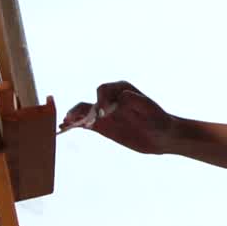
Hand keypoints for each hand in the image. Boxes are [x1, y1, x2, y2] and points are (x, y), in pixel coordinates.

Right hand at [61, 81, 175, 154]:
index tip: (103, 113)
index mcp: (121, 89)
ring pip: (85, 112)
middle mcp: (110, 99)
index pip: (103, 90)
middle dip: (83, 109)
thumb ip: (136, 101)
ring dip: (74, 117)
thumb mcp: (150, 109)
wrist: (162, 136)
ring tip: (65, 123)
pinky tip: (65, 129)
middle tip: (79, 120)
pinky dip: (76, 125)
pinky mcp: (102, 126)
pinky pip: (85, 124)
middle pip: (91, 101)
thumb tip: (122, 96)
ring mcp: (105, 113)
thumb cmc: (159, 119)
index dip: (100, 100)